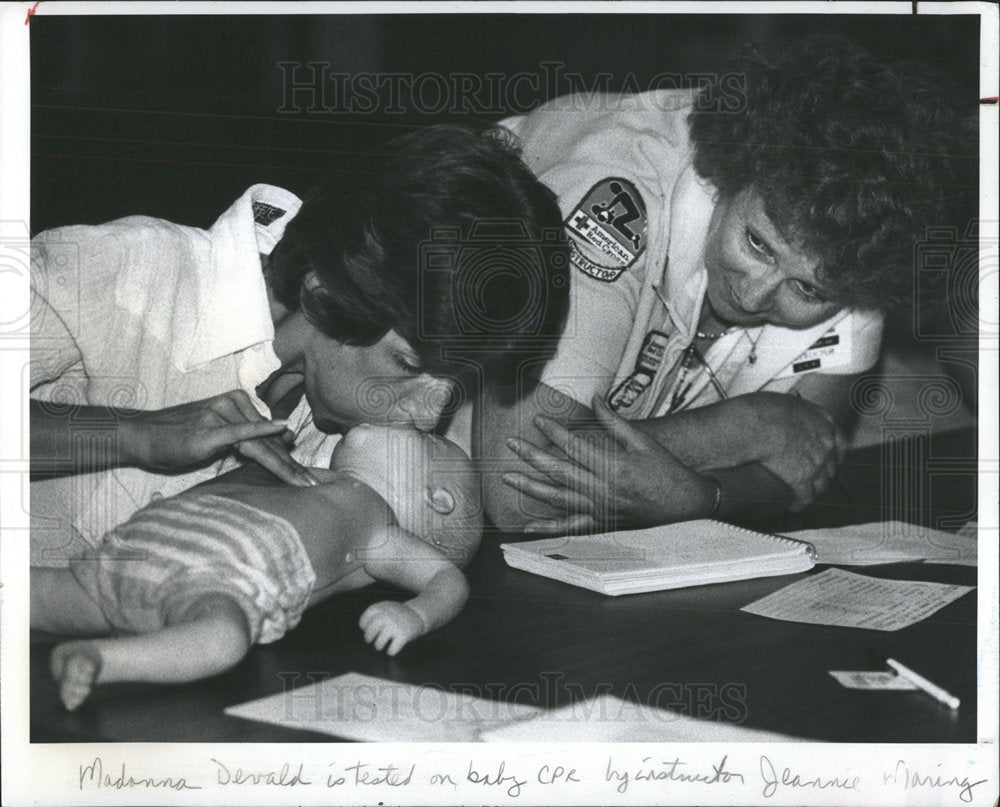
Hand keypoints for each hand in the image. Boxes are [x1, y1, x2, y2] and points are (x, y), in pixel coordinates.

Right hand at [123, 390, 318, 485]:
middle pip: (270, 441)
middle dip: (293, 466)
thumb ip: (247, 436)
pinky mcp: (210, 429)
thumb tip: (284, 438)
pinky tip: (282, 429)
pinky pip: (241, 431)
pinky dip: (261, 431)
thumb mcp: (218, 435)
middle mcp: (234, 405)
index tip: (312, 478)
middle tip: (316, 485)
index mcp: (239, 404)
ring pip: (261, 444)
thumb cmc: (179, 438)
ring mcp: (222, 415)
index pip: (271, 436)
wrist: (142, 435)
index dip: (291, 458)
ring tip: (303, 484)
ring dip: (284, 466)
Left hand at [359, 601, 425, 655]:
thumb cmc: (399, 615)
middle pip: (371, 630)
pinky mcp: (404, 635)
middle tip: (369, 640)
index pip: (367, 616)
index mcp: (383, 607)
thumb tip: (364, 629)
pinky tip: (392, 650)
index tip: (364, 628)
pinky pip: (392, 649)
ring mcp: (396, 625)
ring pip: (379, 643)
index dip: (363, 623)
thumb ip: (376, 615)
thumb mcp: (387, 608)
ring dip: (378, 646)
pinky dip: (391, 652)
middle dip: (368, 637)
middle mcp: (389, 615)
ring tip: (379, 646)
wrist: (419, 614)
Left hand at [502, 395, 715, 532]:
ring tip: (508, 477)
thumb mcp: (642, 441)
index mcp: (614, 467)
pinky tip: (528, 526)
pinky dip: (548, 528)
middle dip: (532, 456)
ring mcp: (600, 510)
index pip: (574, 447)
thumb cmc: (665, 470)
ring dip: (531, 488)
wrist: (685, 503)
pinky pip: (570, 527)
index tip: (537, 420)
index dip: (553, 432)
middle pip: (559, 471)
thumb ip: (614, 421)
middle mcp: (603, 490)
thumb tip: (595, 398)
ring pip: (558, 499)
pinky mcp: (601, 524)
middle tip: (511, 443)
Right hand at [748, 393, 845, 510]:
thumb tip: (780, 418)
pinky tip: (790, 506)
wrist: (752, 426)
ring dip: (811, 490)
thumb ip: (790, 412)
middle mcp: (825, 441)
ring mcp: (816, 462)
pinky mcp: (802, 480)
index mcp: (822, 419)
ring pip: (821, 484)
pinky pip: (804, 498)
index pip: (838, 440)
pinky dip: (797, 503)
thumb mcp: (782, 402)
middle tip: (810, 478)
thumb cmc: (759, 410)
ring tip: (799, 495)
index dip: (833, 452)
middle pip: (831, 464)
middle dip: (822, 473)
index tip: (826, 457)